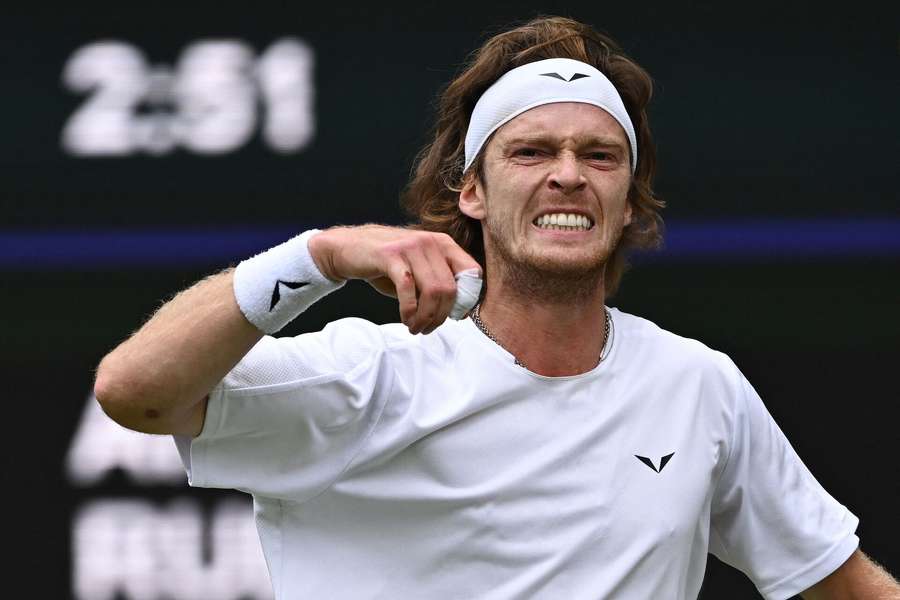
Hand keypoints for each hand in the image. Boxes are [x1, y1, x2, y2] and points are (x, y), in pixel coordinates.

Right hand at [309, 225, 481, 333]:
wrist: (350, 248)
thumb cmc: (388, 265)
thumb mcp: (419, 271)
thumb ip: (439, 285)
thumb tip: (459, 312)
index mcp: (443, 244)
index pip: (473, 272)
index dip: (467, 299)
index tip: (455, 317)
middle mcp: (430, 242)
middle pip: (450, 288)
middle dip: (441, 316)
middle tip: (428, 328)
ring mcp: (411, 247)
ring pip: (433, 291)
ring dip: (426, 317)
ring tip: (416, 328)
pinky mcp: (390, 255)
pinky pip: (408, 289)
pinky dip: (409, 311)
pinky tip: (405, 320)